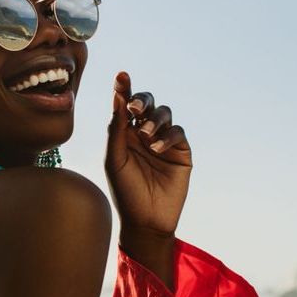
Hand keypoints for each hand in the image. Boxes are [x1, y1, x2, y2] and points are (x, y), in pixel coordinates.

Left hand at [104, 70, 192, 237]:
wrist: (146, 220)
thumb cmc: (124, 191)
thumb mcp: (114, 159)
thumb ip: (116, 129)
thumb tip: (117, 97)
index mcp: (124, 133)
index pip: (124, 104)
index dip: (123, 88)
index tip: (121, 75)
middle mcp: (144, 132)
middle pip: (147, 102)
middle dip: (142, 98)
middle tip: (135, 106)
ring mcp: (164, 141)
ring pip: (164, 113)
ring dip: (154, 119)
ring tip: (145, 136)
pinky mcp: (181, 151)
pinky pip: (178, 132)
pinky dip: (168, 136)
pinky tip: (156, 149)